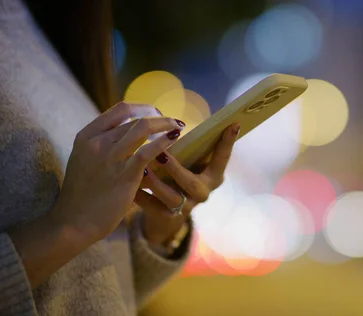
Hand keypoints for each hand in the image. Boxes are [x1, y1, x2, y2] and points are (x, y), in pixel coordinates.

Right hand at [49, 102, 184, 242]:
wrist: (73, 222)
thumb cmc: (82, 194)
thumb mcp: (85, 160)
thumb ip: (103, 145)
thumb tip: (129, 134)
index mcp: (87, 136)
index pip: (120, 110)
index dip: (142, 108)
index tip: (156, 113)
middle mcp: (97, 142)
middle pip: (134, 117)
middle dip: (158, 117)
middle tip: (172, 123)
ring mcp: (110, 157)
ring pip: (143, 127)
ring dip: (165, 124)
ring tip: (179, 127)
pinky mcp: (124, 174)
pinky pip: (148, 151)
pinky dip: (164, 141)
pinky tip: (175, 139)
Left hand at [135, 124, 239, 244]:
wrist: (164, 212)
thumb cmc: (178, 175)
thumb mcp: (190, 162)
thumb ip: (190, 147)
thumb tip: (185, 121)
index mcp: (213, 176)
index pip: (223, 158)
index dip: (228, 142)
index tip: (232, 124)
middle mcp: (202, 192)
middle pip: (192, 183)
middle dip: (176, 169)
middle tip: (161, 154)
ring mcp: (185, 207)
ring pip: (171, 197)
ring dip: (155, 183)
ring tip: (142, 170)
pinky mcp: (166, 217)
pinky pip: (152, 207)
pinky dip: (140, 196)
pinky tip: (130, 186)